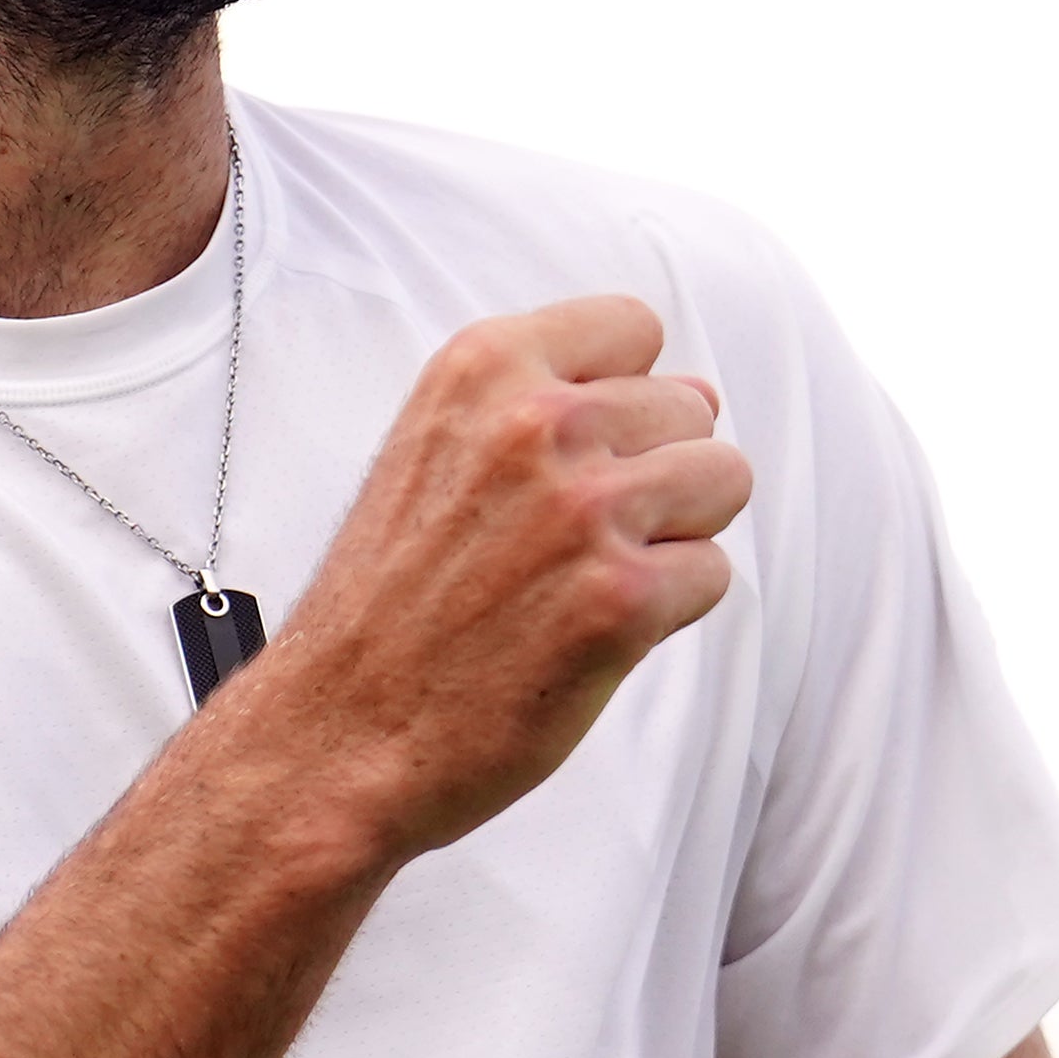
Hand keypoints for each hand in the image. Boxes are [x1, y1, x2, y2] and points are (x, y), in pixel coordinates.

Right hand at [229, 296, 751, 857]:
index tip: (573, 458)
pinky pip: (712, 572)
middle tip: (565, 544)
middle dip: (651, 474)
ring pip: (721, 479)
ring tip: (588, 578)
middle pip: (690, 410)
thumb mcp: (437, 449)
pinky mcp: (623, 600)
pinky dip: (666, 611)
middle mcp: (537, 422)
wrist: (337, 730)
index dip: (622, 396)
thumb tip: (702, 393)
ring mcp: (585, 509)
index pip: (634, 327)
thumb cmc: (391, 600)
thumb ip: (549, 403)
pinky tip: (589, 633)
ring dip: (674, 535)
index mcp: (483, 367)